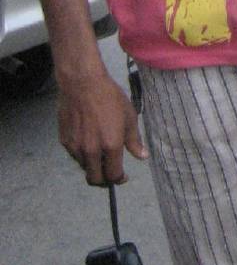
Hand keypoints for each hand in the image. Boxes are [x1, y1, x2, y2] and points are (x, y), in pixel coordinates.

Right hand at [56, 66, 147, 185]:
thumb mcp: (129, 117)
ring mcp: (76, 147)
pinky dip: (82, 154)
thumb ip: (134, 140)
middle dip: (104, 180)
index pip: (113, 175)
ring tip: (100, 153)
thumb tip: (143, 156)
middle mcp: (91, 151)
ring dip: (93, 166)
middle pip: (95, 179)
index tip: (122, 177)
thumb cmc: (110, 98)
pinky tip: (89, 141)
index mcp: (110, 146)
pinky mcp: (65, 141)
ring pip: (84, 167)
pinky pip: (75, 155)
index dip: (119, 179)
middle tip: (110, 173)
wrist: (83, 84)